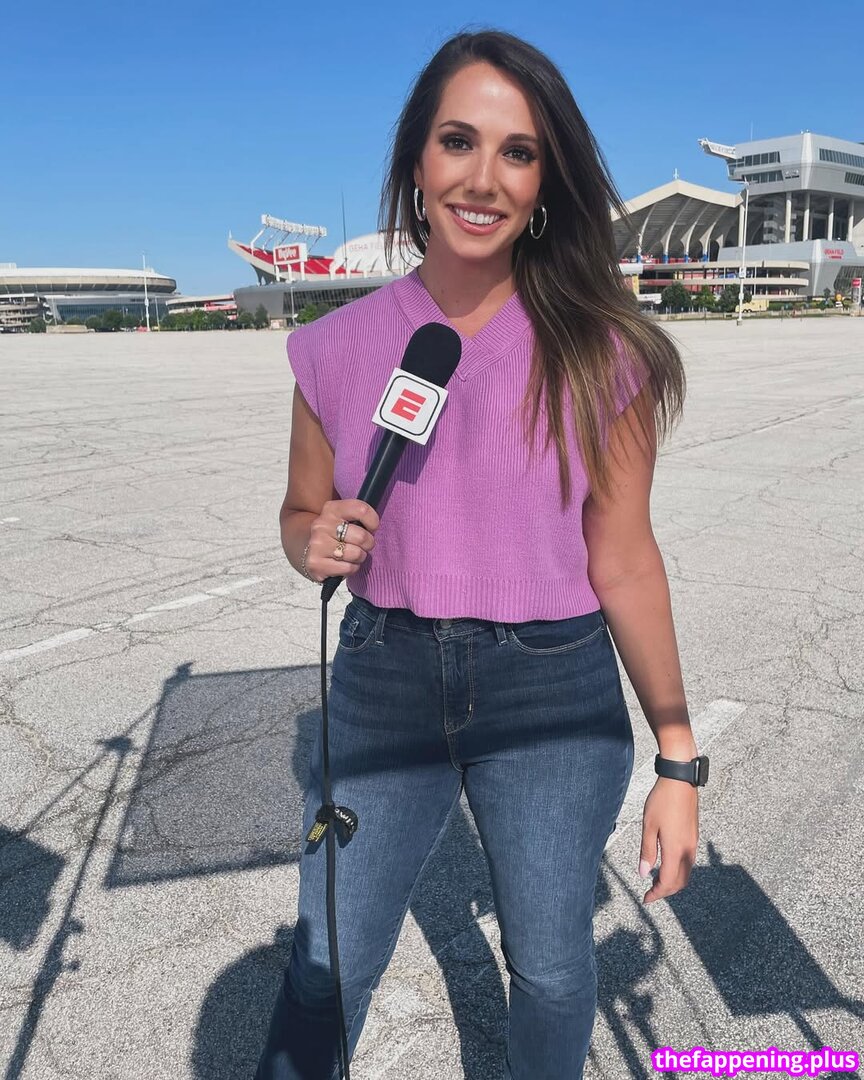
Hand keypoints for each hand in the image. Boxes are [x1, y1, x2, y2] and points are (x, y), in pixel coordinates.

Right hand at [304, 499, 378, 581]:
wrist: (306, 549)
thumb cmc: (334, 535)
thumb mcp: (343, 518)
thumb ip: (359, 517)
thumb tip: (373, 527)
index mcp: (331, 509)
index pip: (362, 510)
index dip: (373, 522)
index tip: (371, 528)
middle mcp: (322, 524)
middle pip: (361, 536)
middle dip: (367, 544)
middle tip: (361, 545)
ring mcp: (317, 544)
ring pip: (356, 554)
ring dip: (359, 558)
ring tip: (351, 556)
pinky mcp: (315, 564)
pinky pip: (348, 568)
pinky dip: (351, 569)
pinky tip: (343, 564)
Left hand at [638, 777, 698, 904]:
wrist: (680, 781)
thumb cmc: (662, 801)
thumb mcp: (648, 826)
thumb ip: (647, 851)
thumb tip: (644, 873)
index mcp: (675, 849)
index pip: (668, 882)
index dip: (657, 893)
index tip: (646, 899)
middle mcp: (688, 850)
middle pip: (680, 882)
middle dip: (666, 891)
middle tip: (650, 893)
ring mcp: (692, 843)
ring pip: (686, 872)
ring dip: (673, 881)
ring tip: (657, 881)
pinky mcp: (693, 836)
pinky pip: (688, 862)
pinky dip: (678, 871)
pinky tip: (667, 865)